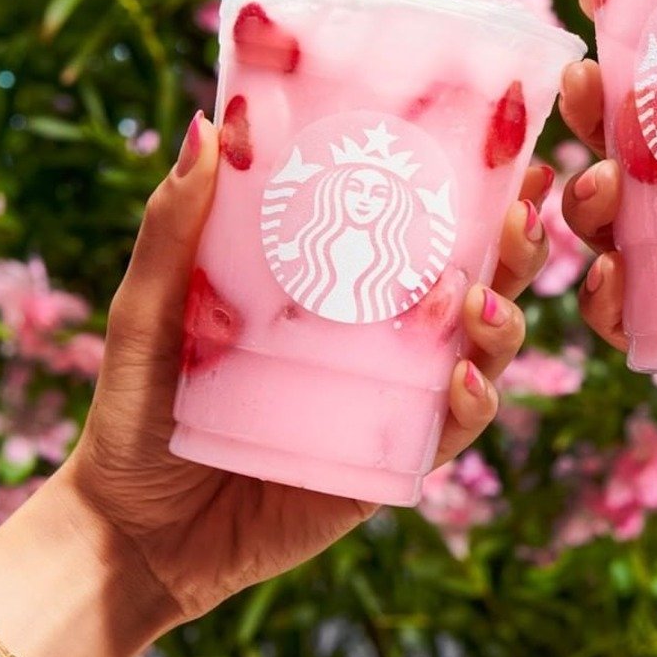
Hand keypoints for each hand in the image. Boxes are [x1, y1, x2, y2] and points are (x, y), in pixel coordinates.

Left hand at [64, 115, 547, 623]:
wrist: (132, 530)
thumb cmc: (139, 408)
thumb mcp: (152, 307)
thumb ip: (176, 225)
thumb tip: (211, 126)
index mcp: (339, 288)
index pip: (418, 230)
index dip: (475, 192)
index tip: (512, 152)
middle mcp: (378, 339)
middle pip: (471, 286)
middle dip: (514, 251)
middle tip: (524, 214)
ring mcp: (390, 400)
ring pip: (478, 356)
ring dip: (501, 325)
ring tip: (483, 301)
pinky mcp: (390, 463)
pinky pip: (448, 432)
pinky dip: (469, 404)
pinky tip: (462, 377)